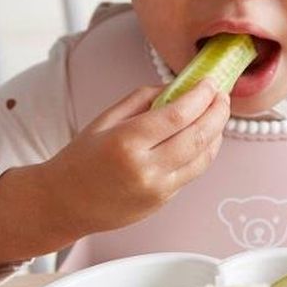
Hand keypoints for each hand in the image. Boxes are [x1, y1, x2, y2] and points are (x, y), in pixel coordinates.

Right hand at [44, 79, 230, 238]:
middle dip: (217, 112)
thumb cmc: (81, 159)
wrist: (64, 203)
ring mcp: (156, 190)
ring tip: (218, 114)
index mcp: (126, 142)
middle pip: (198, 136)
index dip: (201, 96)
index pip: (177, 115)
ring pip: (203, 158)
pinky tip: (204, 137)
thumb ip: (142, 100)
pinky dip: (203, 152)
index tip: (210, 83)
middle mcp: (145, 169)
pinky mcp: (162, 202)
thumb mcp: (104, 120)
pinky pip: (192, 173)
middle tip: (223, 96)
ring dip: (217, 133)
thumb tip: (177, 88)